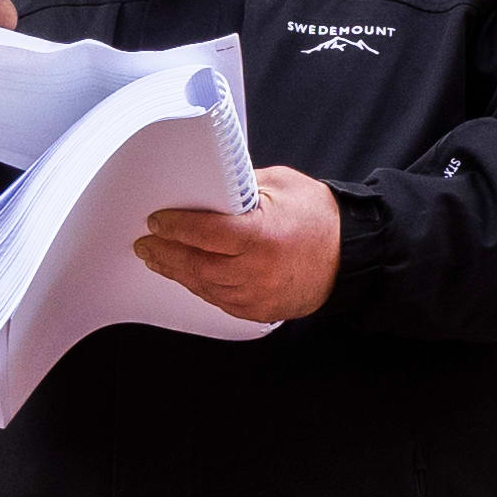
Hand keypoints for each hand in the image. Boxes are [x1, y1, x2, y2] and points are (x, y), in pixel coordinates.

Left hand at [134, 170, 344, 324]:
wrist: (351, 256)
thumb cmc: (319, 217)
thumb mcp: (280, 185)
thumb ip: (240, 187)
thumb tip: (203, 190)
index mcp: (262, 236)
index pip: (205, 233)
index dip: (175, 227)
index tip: (156, 222)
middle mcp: (258, 271)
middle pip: (197, 264)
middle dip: (166, 253)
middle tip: (145, 244)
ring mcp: (258, 296)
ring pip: (204, 286)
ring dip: (178, 272)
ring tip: (159, 259)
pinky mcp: (260, 311)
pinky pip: (220, 301)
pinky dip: (200, 287)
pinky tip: (188, 275)